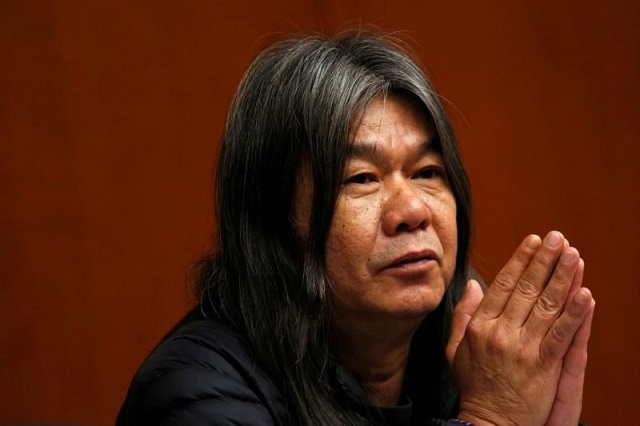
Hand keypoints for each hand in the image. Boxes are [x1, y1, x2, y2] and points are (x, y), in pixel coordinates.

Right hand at [446, 232, 594, 424]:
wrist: (489, 422)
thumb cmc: (474, 385)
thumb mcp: (455, 348)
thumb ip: (463, 314)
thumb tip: (473, 284)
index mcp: (480, 326)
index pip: (503, 285)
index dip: (520, 260)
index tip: (532, 241)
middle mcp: (500, 332)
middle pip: (527, 289)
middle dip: (544, 260)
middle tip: (557, 238)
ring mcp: (522, 348)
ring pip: (546, 305)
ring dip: (562, 277)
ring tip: (573, 254)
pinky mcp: (543, 365)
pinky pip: (562, 334)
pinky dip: (574, 313)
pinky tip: (584, 293)